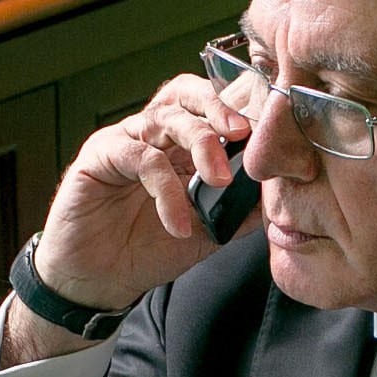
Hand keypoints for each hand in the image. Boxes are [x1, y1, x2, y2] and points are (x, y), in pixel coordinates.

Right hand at [3, 74, 255, 362]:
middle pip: (187, 95)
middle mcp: (152, 133)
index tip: (269, 129)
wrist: (97, 281)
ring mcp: (124, 140)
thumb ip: (240, 210)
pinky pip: (141, 158)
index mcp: (179, 144)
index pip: (210, 106)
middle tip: (244, 133)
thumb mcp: (207, 231)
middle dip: (220, 108)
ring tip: (221, 181)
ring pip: (166, 119)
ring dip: (201, 145)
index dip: (239, 109)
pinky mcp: (100, 156)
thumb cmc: (147, 250)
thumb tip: (278, 195)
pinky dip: (167, 190)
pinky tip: (178, 222)